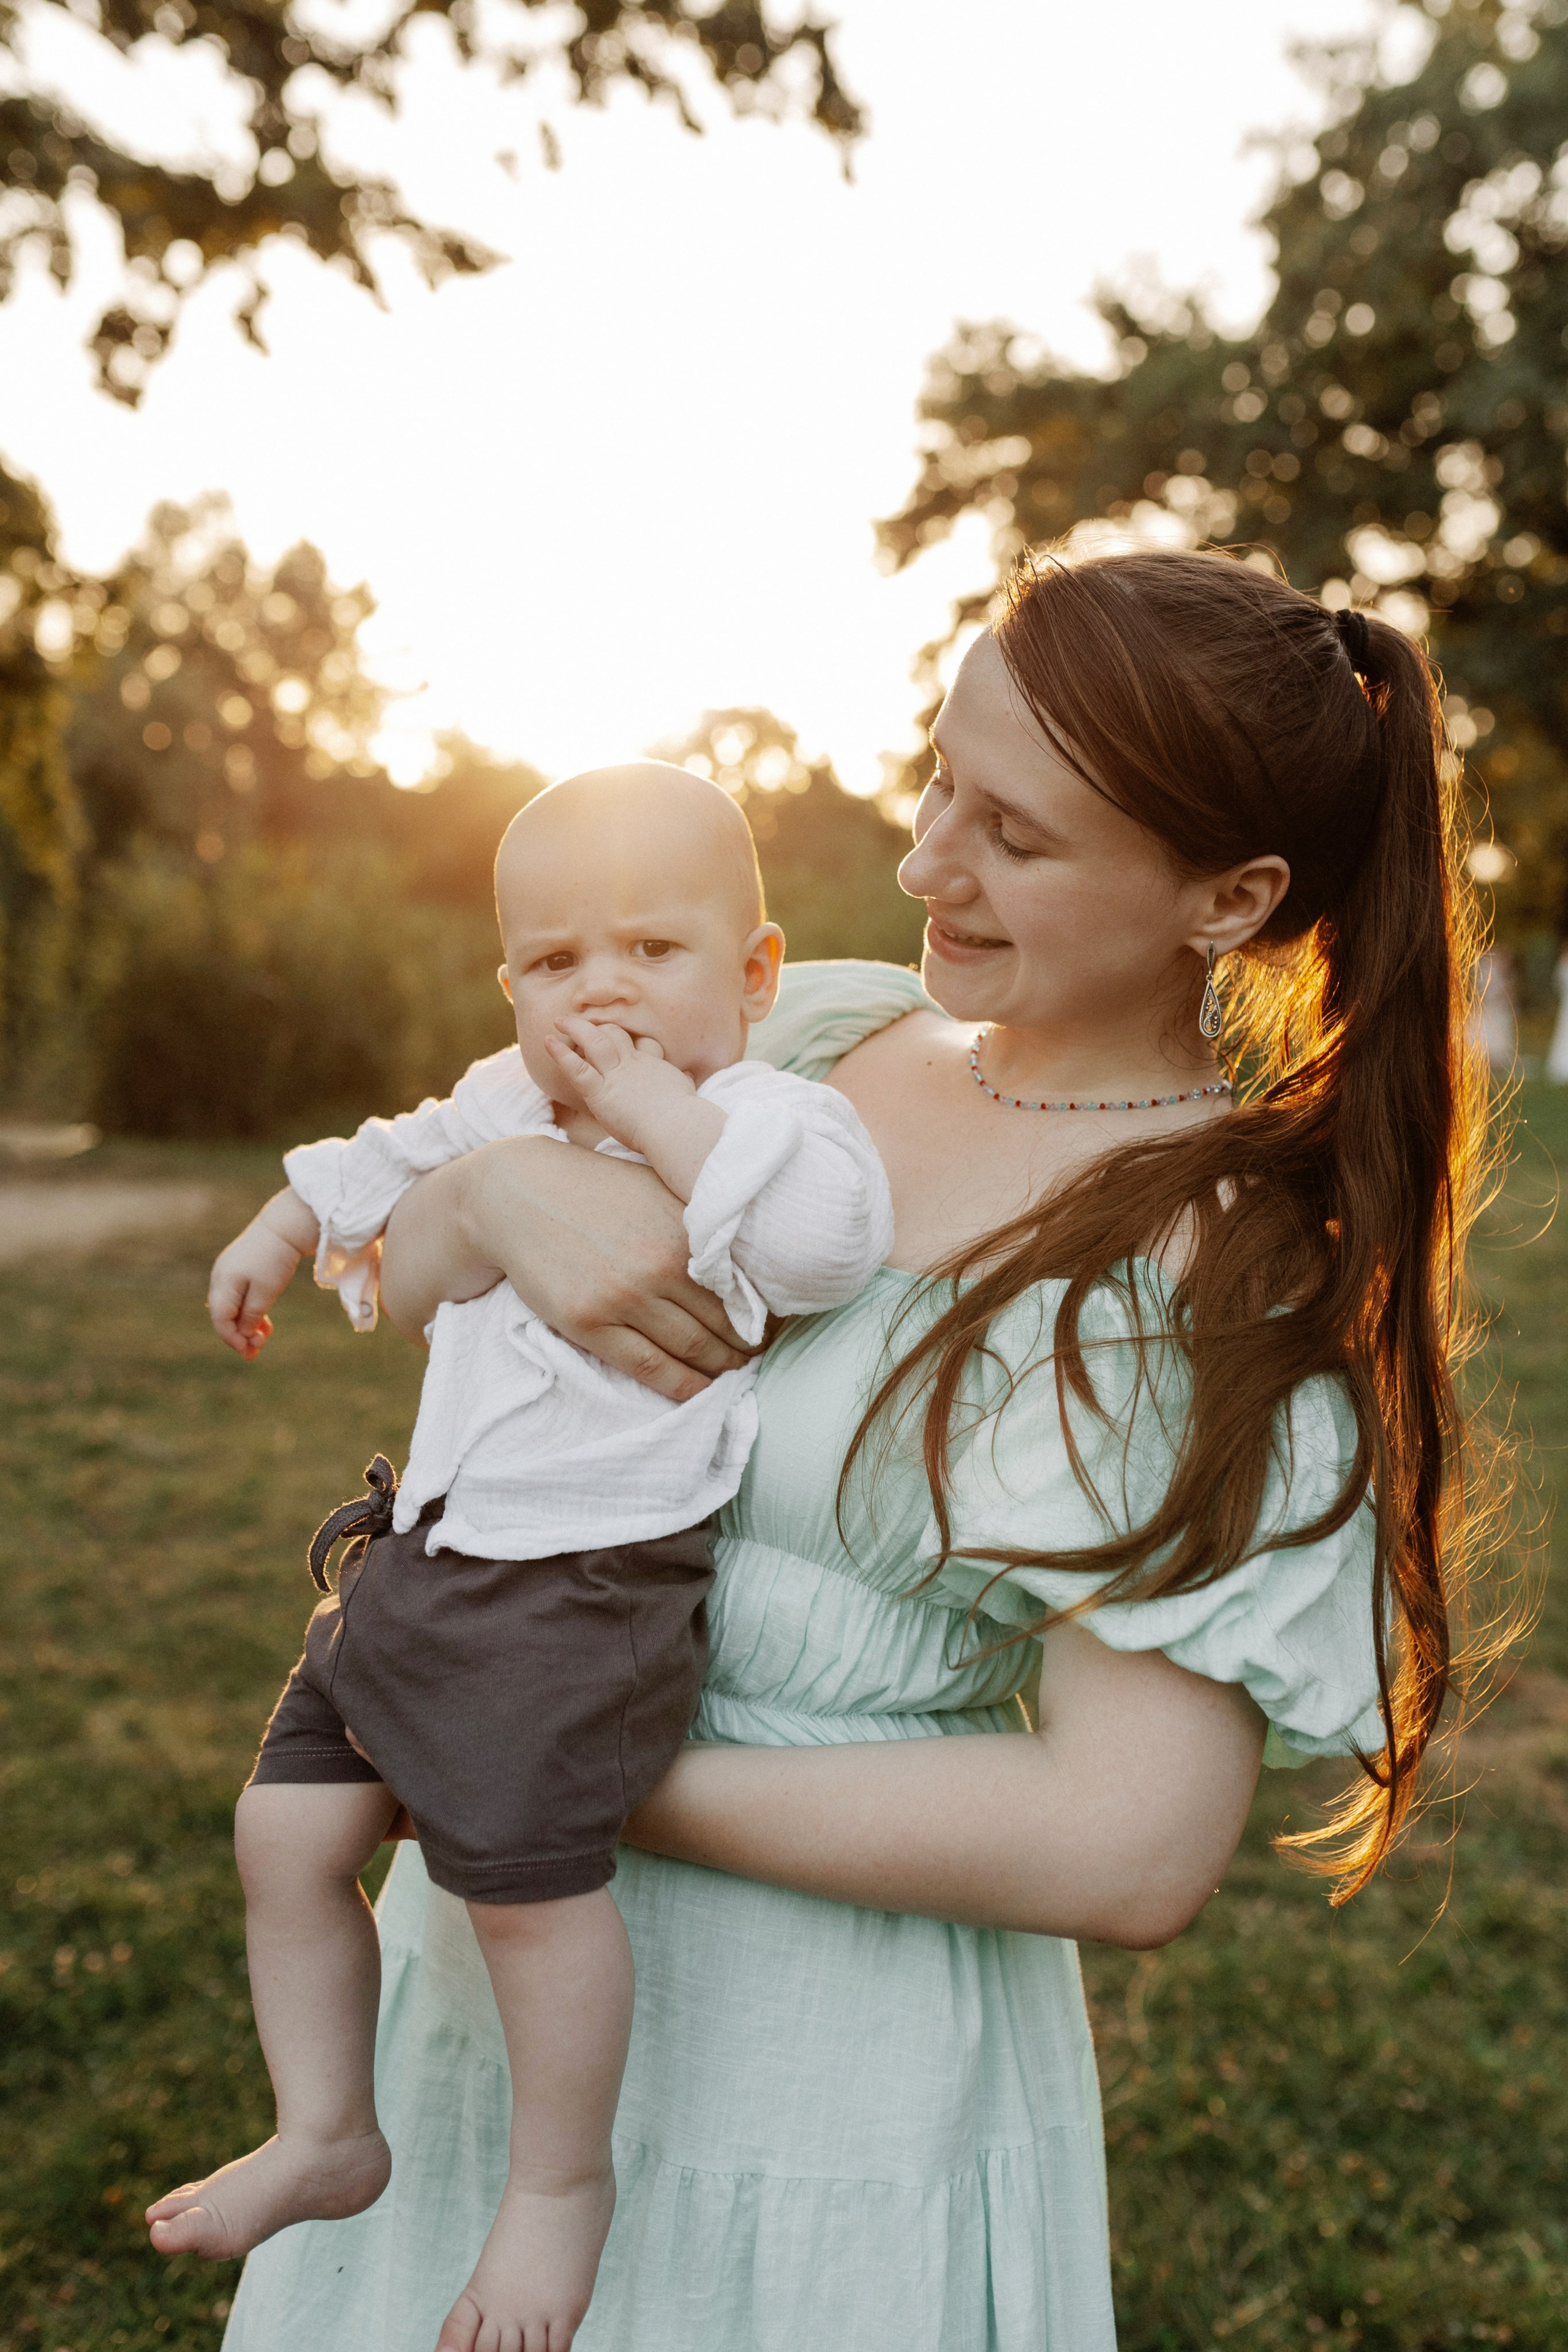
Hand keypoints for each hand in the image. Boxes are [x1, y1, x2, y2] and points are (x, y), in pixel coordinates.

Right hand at [207, 1188, 319, 1357]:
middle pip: (224, 1315)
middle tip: (257, 1352)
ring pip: (234, 1307)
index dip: (232, 1339)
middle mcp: (221, 1278)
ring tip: (265, 1339)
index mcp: (223, 1283)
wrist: (285, 1226)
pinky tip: (265, 1325)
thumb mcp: (266, 1291)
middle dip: (239, 1335)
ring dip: (247, 1325)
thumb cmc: (276, 1258)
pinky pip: (241, 1297)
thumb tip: (242, 1334)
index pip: (220, 1319)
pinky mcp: (241, 1269)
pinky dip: (252, 1311)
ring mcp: (230, 1272)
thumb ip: (251, 1314)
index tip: (248, 1351)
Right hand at [379, 1139, 753, 1399]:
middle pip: (724, 1327)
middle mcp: (662, 1265)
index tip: (774, 1331)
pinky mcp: (589, 1322)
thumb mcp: (657, 1187)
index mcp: (687, 1229)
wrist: (518, 1192)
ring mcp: (624, 1297)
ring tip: (733, 1377)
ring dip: (720, 1371)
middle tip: (759, 1360)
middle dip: (747, 1349)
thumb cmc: (596, 1187)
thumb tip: (750, 1262)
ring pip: (692, 1351)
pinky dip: (682, 1387)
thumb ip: (700, 1220)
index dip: (764, 1317)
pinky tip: (699, 1394)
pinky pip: (649, 1368)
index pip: (745, 1290)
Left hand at [546, 1019, 725, 1201]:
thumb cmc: (686, 1117)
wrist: (677, 1128)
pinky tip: (549, 1042)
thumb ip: (684, 1083)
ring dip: (576, 1028)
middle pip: (616, 1035)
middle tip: (586, 1023)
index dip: (633, 1041)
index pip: (644, 1045)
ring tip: (560, 1021)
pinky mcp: (601, 1092)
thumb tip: (689, 1076)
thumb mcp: (687, 1094)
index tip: (626, 1040)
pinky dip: (560, 1054)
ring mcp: (617, 1075)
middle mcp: (635, 1064)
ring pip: (595, 1042)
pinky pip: (577, 1068)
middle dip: (600, 1027)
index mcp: (657, 1067)